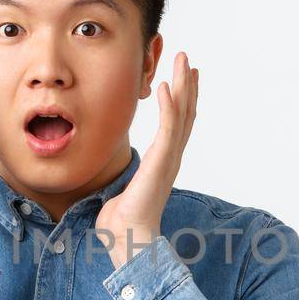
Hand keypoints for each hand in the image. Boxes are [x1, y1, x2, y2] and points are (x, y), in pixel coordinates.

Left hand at [97, 51, 197, 268]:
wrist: (129, 240)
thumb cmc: (122, 222)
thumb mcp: (121, 190)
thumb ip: (123, 178)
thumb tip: (111, 179)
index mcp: (162, 162)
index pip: (177, 123)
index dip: (182, 98)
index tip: (182, 76)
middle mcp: (170, 157)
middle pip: (186, 112)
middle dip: (187, 84)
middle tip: (186, 58)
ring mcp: (168, 159)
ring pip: (182, 114)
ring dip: (183, 85)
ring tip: (183, 61)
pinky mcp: (161, 162)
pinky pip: (168, 129)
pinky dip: (169, 106)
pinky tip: (165, 87)